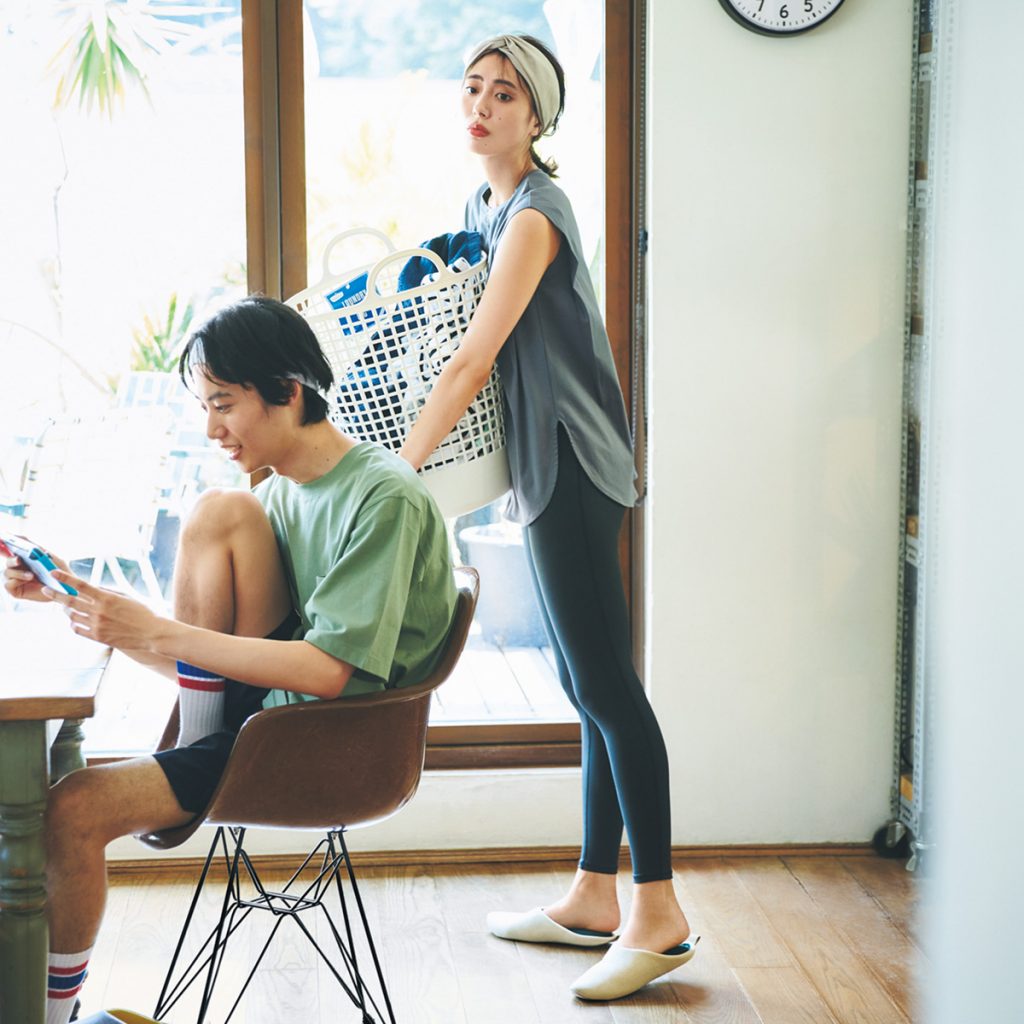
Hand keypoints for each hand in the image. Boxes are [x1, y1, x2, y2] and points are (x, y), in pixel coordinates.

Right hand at [2, 540, 69, 602]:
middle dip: (12, 560)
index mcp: (24, 559)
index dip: (3, 545)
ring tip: (31, 575)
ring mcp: (16, 580)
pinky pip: (8, 584)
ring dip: (18, 573)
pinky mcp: (16, 590)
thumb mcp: (50, 556)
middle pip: (8, 561)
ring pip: (7, 573)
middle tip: (19, 560)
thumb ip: (37, 547)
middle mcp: (17, 569)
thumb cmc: (59, 571)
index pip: (9, 550)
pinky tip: (27, 581)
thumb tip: (21, 536)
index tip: (2, 538)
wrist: (66, 588)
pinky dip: (16, 581)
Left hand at [44, 570, 162, 649]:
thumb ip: (107, 592)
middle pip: (70, 600)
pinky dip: (73, 623)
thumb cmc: (142, 612)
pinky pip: (78, 629)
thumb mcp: (126, 596)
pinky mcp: (97, 637)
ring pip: (72, 616)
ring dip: (66, 610)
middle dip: (55, 594)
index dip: (65, 578)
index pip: (80, 585)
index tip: (53, 573)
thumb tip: (92, 589)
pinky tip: (75, 620)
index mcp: (106, 598)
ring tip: (66, 606)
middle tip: (46, 590)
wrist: (151, 633)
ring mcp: (97, 625)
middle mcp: (99, 611)